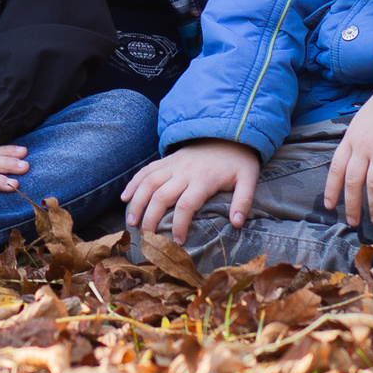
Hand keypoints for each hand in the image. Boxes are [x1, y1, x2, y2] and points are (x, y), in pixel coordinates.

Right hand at [124, 140, 259, 242]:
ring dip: (137, 203)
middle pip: (161, 196)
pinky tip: (125, 198)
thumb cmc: (238, 160)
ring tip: (131, 223)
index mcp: (203, 180)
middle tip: (146, 238)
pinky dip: (133, 183)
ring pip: (148, 183)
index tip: (177, 242)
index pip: (185, 205)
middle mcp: (184, 172)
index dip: (179, 225)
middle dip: (151, 218)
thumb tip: (236, 224)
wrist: (228, 130)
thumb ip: (243, 201)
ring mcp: (173, 164)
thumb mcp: (248, 178)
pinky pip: (146, 170)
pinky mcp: (167, 159)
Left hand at [323, 53, 372, 225]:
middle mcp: (363, 145)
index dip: (332, 189)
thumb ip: (356, 141)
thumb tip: (353, 162)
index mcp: (351, 137)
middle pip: (353, 181)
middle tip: (353, 222)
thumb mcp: (362, 120)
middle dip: (351, 205)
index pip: (336, 168)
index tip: (330, 206)